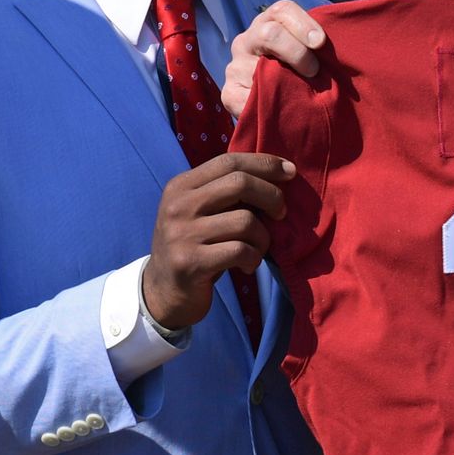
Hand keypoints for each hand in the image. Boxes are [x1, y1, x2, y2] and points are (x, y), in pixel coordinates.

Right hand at [143, 153, 294, 330]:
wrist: (163, 292)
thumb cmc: (194, 247)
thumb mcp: (200, 212)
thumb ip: (225, 192)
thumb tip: (278, 174)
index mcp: (181, 186)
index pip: (229, 161)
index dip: (264, 164)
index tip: (290, 171)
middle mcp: (178, 206)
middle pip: (240, 183)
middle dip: (272, 196)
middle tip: (281, 213)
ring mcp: (182, 234)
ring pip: (246, 221)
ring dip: (263, 237)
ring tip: (257, 249)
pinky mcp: (191, 263)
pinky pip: (241, 251)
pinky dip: (254, 258)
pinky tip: (246, 266)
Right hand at [221, 0, 326, 120]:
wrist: (275, 103)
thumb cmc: (301, 71)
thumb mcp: (310, 52)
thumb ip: (318, 44)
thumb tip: (339, 44)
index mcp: (269, 22)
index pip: (282, 10)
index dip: (303, 24)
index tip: (319, 42)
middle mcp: (247, 40)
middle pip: (268, 34)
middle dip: (296, 53)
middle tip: (313, 71)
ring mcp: (235, 66)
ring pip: (258, 69)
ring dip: (285, 84)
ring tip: (299, 95)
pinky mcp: (229, 92)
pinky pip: (247, 98)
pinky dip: (268, 105)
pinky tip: (280, 109)